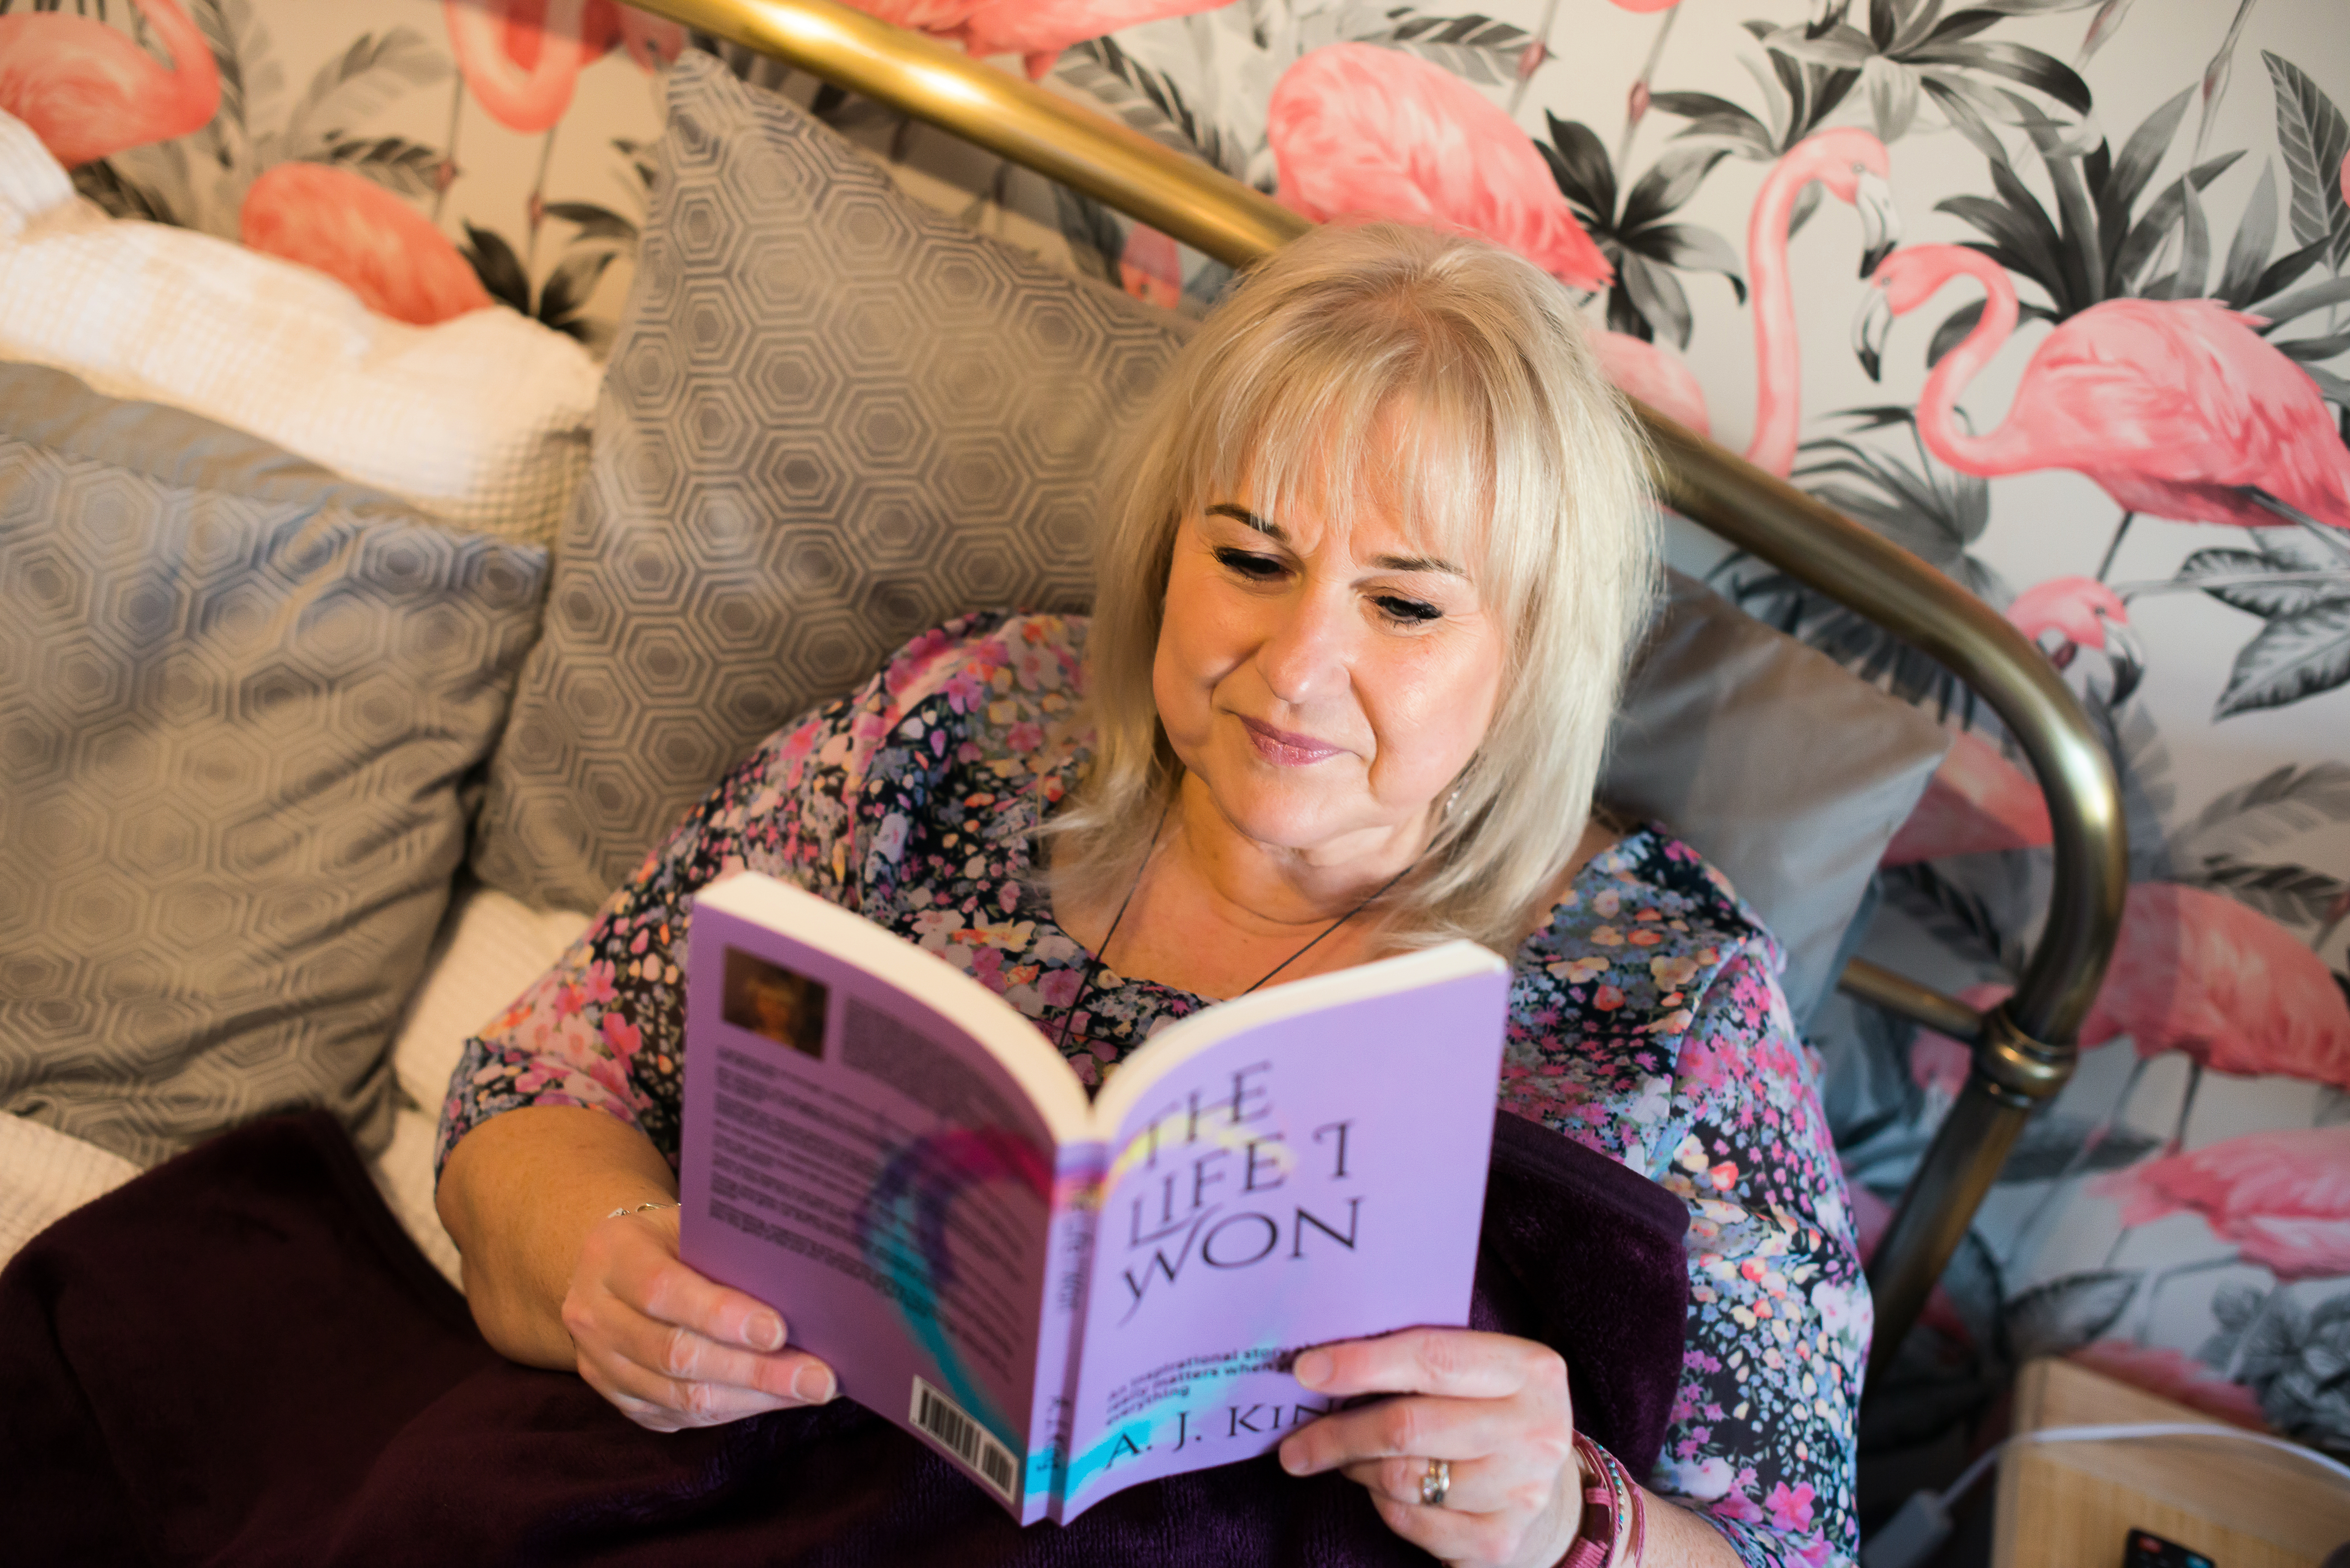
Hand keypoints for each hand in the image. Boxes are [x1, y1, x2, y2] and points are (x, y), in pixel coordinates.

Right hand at [559, 1204, 838, 1431]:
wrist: (611, 1267)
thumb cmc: (671, 1238)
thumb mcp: (689, 1224)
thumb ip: (729, 1249)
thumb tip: (804, 1283)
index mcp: (611, 1256)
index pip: (662, 1290)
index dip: (720, 1314)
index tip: (778, 1330)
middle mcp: (594, 1314)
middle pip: (675, 1354)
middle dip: (754, 1370)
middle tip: (818, 1377)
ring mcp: (601, 1364)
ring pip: (680, 1396)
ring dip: (753, 1398)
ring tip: (810, 1391)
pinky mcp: (619, 1400)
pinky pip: (680, 1415)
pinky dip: (735, 1409)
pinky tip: (778, 1399)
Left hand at [1276, 1327, 1580, 1567]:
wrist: (1546, 1484)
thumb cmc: (1490, 1410)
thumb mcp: (1477, 1370)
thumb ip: (1419, 1359)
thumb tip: (1324, 1363)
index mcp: (1530, 1370)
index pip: (1432, 1358)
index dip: (1363, 1363)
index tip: (1306, 1370)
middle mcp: (1534, 1430)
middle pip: (1408, 1425)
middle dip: (1339, 1433)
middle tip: (1294, 1444)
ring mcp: (1520, 1492)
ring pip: (1403, 1479)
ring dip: (1357, 1467)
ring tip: (1345, 1457)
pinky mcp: (1498, 1541)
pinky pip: (1411, 1521)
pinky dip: (1383, 1504)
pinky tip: (1382, 1488)